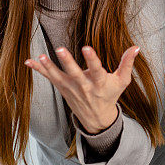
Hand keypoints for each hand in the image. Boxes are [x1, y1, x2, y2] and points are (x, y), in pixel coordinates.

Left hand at [25, 45, 139, 133]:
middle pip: (74, 73)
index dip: (92, 59)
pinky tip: (28, 61)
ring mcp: (71, 87)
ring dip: (48, 67)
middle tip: (60, 49)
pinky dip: (38, 70)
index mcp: (100, 83)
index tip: (87, 48)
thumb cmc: (110, 95)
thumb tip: (136, 46)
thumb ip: (127, 63)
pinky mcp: (62, 87)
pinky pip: (49, 77)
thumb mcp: (122, 81)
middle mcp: (84, 86)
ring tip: (40, 57)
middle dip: (67, 62)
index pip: (96, 70)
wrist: (96, 117)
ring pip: (58, 76)